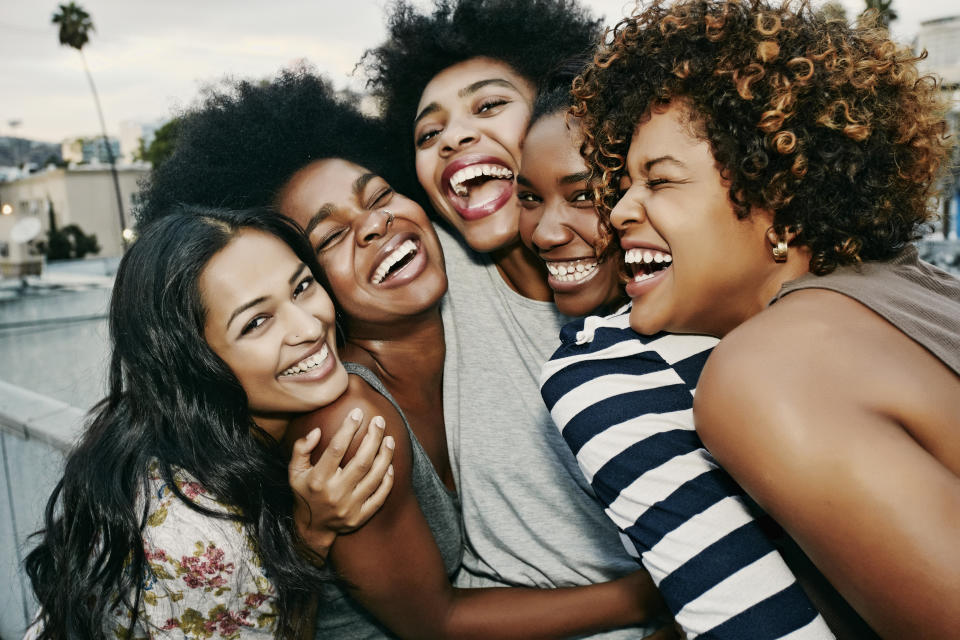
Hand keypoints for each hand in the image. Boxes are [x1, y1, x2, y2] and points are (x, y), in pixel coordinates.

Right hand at [289, 408, 394, 557]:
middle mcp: (335, 493)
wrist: (311, 527)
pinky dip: (388, 479)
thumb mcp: (294, 471)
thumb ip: (301, 449)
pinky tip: (390, 464)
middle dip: (373, 438)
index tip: (358, 413)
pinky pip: (380, 496)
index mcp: (318, 479)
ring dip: (385, 456)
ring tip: (390, 439)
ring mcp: (349, 507)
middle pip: (361, 461)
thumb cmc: (305, 492)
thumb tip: (317, 431)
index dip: (348, 428)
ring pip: (374, 477)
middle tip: (380, 421)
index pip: (336, 449)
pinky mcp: (360, 517)